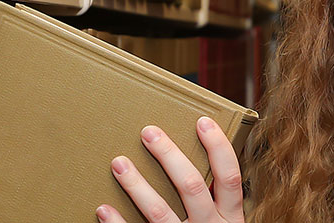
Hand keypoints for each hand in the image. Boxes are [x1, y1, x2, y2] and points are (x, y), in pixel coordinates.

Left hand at [97, 116, 245, 222]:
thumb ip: (213, 200)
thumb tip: (191, 160)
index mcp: (230, 220)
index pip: (230, 178)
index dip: (218, 149)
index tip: (201, 122)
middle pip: (192, 187)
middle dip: (169, 157)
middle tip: (148, 132)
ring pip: (160, 214)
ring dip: (137, 185)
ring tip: (118, 163)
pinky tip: (103, 209)